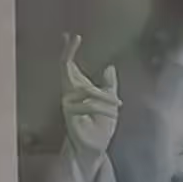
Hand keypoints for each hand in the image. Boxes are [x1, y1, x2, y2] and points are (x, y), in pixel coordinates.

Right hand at [58, 34, 117, 163]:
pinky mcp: (69, 112)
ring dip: (106, 98)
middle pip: (65, 67)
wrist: (97, 146)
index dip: (69, 50)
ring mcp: (67, 101)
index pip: (69, 65)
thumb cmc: (101, 125)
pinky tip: (112, 113)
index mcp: (79, 87)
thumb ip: (109, 85)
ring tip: (117, 106)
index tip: (71, 35)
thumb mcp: (110, 101)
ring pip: (88, 89)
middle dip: (68, 51)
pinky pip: (90, 103)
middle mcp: (70, 91)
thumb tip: (109, 66)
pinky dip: (104, 107)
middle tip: (74, 37)